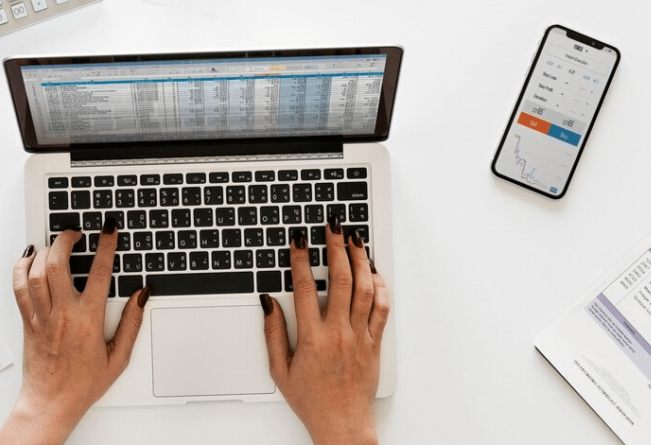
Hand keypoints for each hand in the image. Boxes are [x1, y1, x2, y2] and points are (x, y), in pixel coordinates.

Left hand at [0, 222, 149, 444]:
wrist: (51, 403)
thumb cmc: (83, 385)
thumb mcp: (118, 358)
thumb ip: (132, 324)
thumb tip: (141, 297)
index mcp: (87, 320)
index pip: (99, 272)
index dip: (105, 246)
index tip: (108, 230)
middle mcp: (62, 314)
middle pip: (58, 264)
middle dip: (66, 240)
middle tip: (75, 232)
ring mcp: (42, 317)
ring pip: (36, 273)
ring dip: (45, 251)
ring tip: (55, 243)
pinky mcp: (28, 322)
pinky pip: (19, 288)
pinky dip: (21, 268)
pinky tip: (29, 258)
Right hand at [262, 219, 389, 444]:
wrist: (343, 423)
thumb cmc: (312, 400)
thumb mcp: (280, 370)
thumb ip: (273, 333)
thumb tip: (268, 303)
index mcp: (313, 338)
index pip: (304, 288)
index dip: (300, 259)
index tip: (299, 241)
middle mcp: (339, 333)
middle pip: (340, 279)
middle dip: (336, 248)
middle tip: (333, 227)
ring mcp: (360, 336)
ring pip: (365, 289)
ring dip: (360, 260)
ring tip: (355, 240)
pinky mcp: (375, 342)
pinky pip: (381, 308)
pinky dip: (380, 286)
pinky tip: (373, 271)